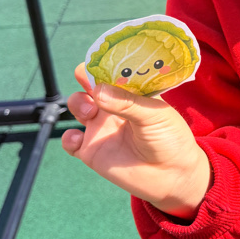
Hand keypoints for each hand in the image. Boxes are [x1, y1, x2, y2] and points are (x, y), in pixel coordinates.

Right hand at [61, 64, 210, 217]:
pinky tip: (79, 138)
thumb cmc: (170, 140)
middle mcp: (115, 107)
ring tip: (89, 112)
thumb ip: (127, 103)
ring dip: (76, 103)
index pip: (114, 71)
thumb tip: (98, 90)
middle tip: (91, 86)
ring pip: (78, 105)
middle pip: (91, 84)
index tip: (98, 61)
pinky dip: (67, 137)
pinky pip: (70, 140)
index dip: (105, 63)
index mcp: (133, 93)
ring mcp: (102, 128)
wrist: (172, 177)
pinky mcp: (92, 150)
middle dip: (85, 79)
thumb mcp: (154, 116)